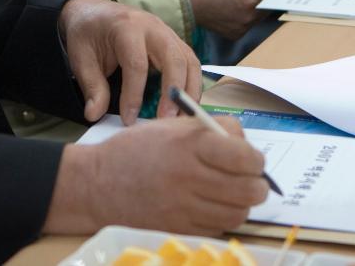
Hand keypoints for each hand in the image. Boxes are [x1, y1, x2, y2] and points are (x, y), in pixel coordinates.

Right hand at [43, 115, 267, 235]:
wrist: (97, 184)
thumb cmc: (136, 150)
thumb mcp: (171, 126)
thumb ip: (211, 131)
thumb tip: (245, 146)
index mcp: (189, 145)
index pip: (245, 157)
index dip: (256, 160)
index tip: (253, 160)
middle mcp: (189, 177)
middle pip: (249, 190)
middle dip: (257, 185)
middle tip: (251, 180)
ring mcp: (184, 207)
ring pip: (237, 213)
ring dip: (241, 204)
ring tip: (231, 194)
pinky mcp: (179, 229)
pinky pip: (217, 228)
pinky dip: (221, 218)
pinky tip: (211, 206)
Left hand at [59, 0, 200, 124]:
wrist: (96, 11)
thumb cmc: (88, 33)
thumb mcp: (81, 57)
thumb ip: (91, 86)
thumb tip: (94, 115)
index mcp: (126, 27)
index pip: (136, 63)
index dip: (134, 95)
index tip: (129, 120)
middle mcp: (153, 27)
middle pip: (173, 59)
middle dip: (173, 92)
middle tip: (165, 120)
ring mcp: (168, 33)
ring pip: (189, 61)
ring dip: (189, 92)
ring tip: (180, 119)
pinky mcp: (175, 42)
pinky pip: (191, 64)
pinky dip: (191, 86)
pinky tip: (184, 106)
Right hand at [182, 0, 290, 39]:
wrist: (184, 0)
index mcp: (251, 0)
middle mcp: (250, 18)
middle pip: (267, 5)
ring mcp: (242, 28)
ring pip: (258, 14)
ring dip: (252, 5)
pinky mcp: (235, 34)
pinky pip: (248, 23)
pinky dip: (244, 15)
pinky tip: (229, 7)